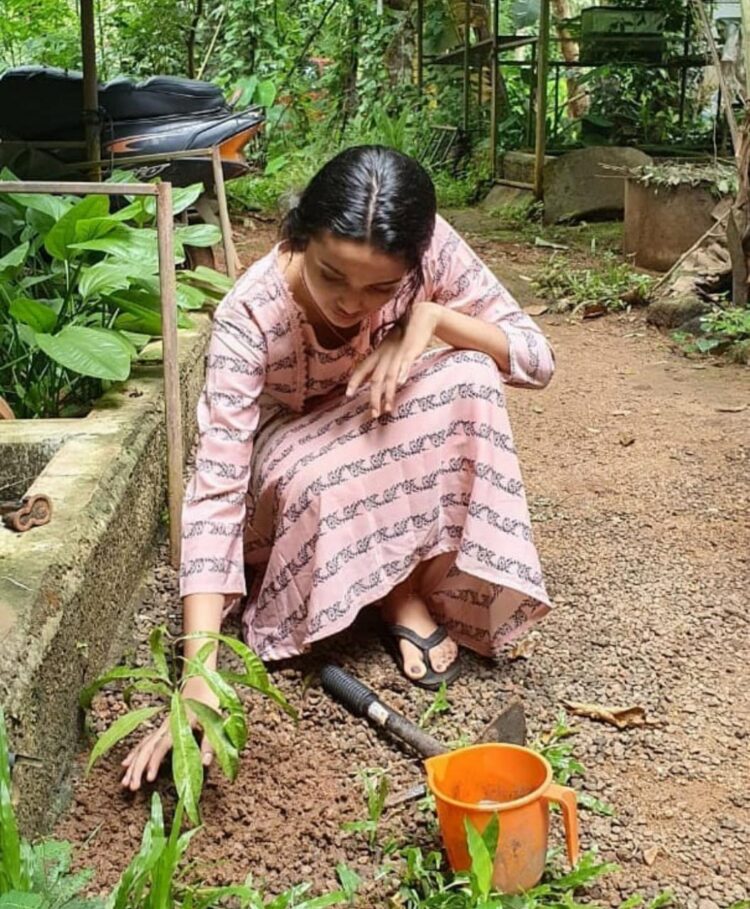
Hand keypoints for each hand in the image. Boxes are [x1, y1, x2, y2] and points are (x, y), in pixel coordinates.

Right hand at [120, 677, 218, 790]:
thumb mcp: (214, 721)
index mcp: (178, 725)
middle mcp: (166, 726)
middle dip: (137, 767)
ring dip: (133, 764)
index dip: (155, 762)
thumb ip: (209, 743)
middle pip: (147, 748)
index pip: (162, 746)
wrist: (200, 680)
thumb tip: (205, 763)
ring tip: (125, 783)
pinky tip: (126, 763)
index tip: (148, 778)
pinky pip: (144, 741)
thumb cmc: (208, 701)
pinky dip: (134, 753)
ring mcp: (161, 726)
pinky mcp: (161, 726)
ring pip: (142, 746)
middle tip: (131, 786)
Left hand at [347, 302, 440, 417]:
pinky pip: (406, 363)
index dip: (354, 381)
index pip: (362, 369)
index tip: (347, 394)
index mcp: (378, 354)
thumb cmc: (405, 335)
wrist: (420, 316)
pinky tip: (401, 383)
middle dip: (373, 398)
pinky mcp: (411, 350)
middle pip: (376, 379)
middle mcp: (385, 355)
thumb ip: (381, 363)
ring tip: (387, 409)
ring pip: (390, 376)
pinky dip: (403, 372)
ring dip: (388, 393)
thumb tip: (374, 379)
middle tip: (373, 414)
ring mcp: (398, 353)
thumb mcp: (389, 348)